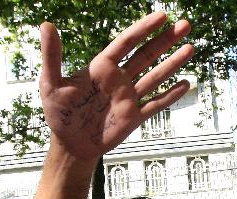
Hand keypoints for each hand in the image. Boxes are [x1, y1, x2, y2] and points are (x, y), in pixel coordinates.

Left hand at [39, 12, 193, 159]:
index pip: (126, 43)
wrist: (70, 145)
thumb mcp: (51, 83)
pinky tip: (186, 84)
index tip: (161, 15)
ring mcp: (128, 98)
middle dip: (165, 40)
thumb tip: (46, 24)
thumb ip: (52, 56)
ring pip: (155, 77)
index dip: (144, 28)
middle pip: (146, 55)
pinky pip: (155, 104)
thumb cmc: (58, 113)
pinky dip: (170, 96)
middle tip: (185, 24)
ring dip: (173, 63)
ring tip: (190, 48)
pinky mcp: (134, 117)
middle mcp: (119, 79)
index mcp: (101, 67)